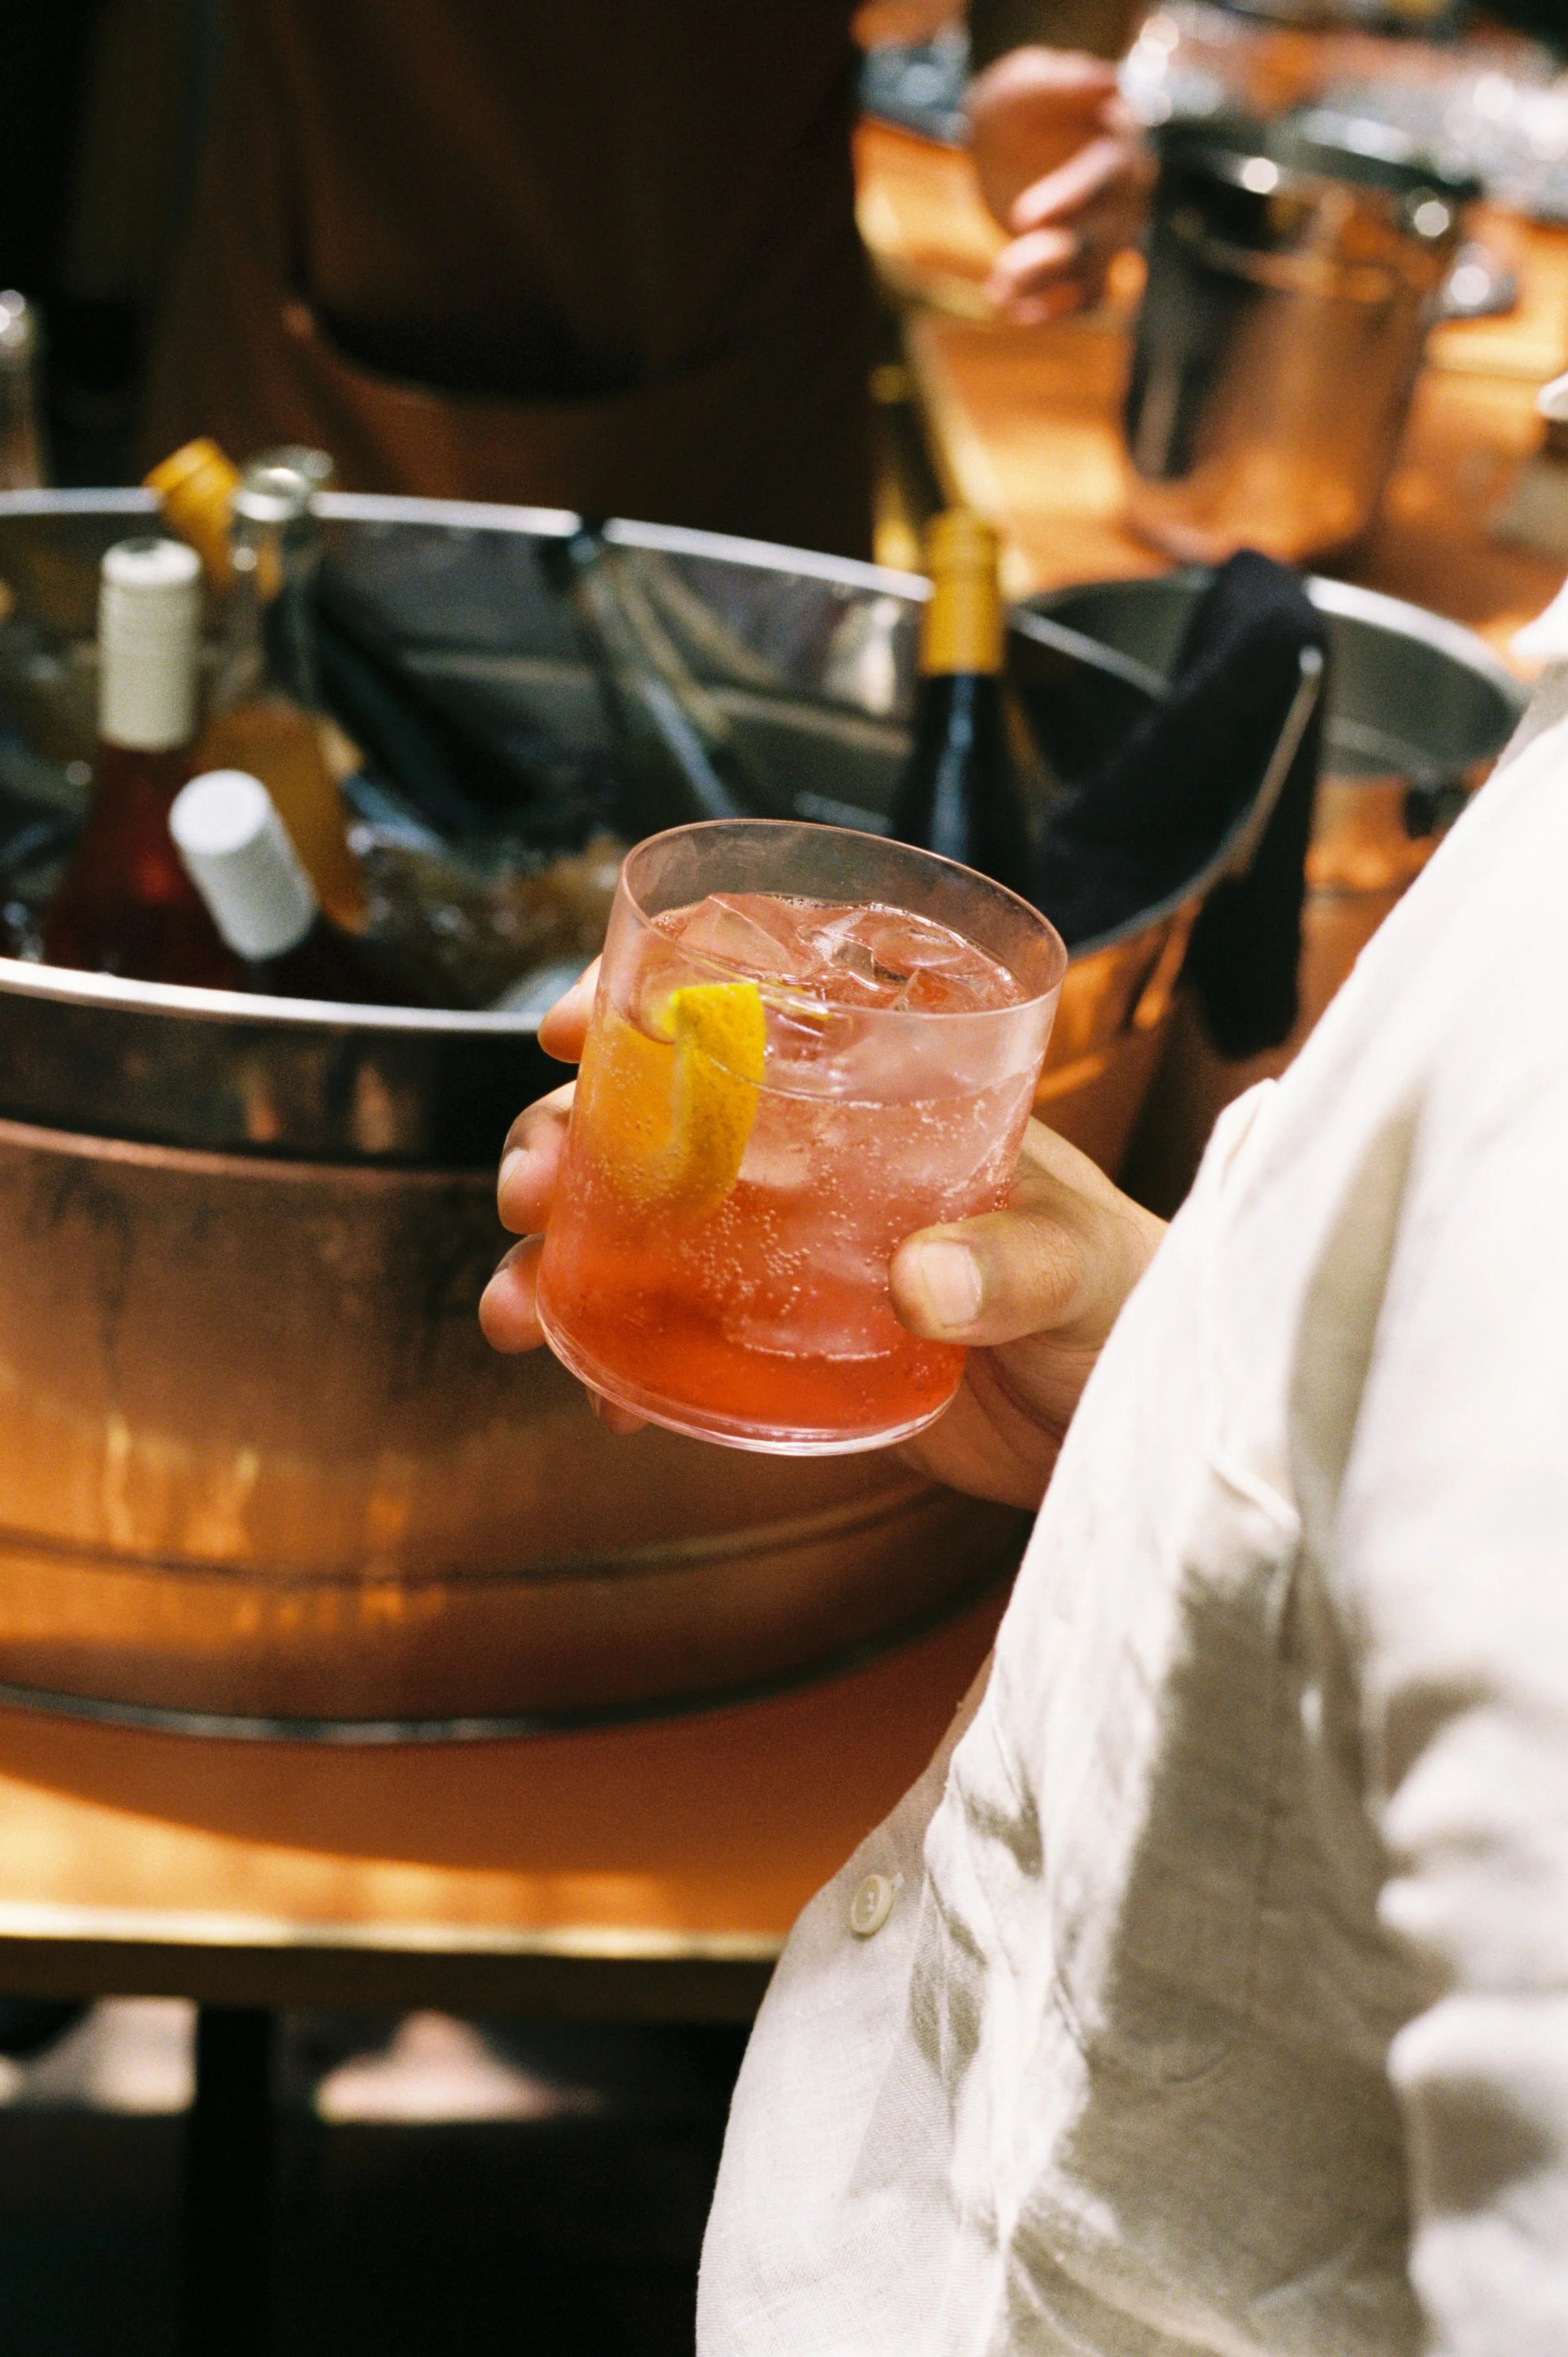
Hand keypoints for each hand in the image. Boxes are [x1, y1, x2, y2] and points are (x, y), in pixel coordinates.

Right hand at [480, 963, 1166, 1488]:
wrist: (1133, 1423)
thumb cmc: (1129, 1300)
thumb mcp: (1085, 1265)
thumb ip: (1014, 1264)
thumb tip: (921, 1281)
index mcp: (880, 1097)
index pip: (744, 1016)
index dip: (640, 1004)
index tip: (566, 1026)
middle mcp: (814, 1163)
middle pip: (654, 1122)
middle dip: (563, 1141)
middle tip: (526, 1185)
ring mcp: (787, 1258)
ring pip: (638, 1233)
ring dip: (559, 1259)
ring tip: (515, 1313)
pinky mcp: (781, 1352)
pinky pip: (674, 1345)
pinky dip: (621, 1367)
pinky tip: (600, 1401)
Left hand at [968, 47, 1152, 323]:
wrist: (1016, 134)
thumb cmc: (1025, 102)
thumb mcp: (1031, 83)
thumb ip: (1064, 83)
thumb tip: (1111, 79)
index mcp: (1119, 147)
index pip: (1105, 178)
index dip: (1070, 200)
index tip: (1022, 220)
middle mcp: (1126, 197)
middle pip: (1101, 239)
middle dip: (1050, 260)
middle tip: (1004, 270)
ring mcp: (1111, 234)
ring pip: (1089, 276)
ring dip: (1043, 290)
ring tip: (996, 292)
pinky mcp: (1088, 262)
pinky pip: (1083, 299)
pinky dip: (1051, 311)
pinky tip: (1010, 310)